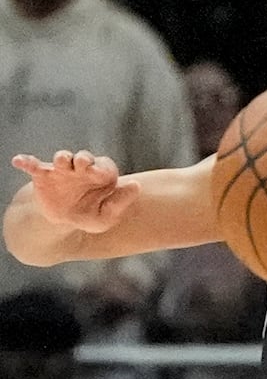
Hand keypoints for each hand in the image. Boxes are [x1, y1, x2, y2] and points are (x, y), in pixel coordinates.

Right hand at [11, 150, 139, 233]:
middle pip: (84, 158)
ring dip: (62, 158)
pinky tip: (19, 161)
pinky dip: (26, 161)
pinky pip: (33, 165)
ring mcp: (62, 170)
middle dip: (84, 159)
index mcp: (101, 175)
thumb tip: (136, 185)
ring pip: (62, 158)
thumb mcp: (106, 216)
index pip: (105, 167)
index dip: (103, 169)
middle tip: (83, 163)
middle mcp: (82, 169)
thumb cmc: (90, 215)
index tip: (99, 174)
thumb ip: (121, 201)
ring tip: (62, 161)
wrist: (62, 221)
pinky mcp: (43, 175)